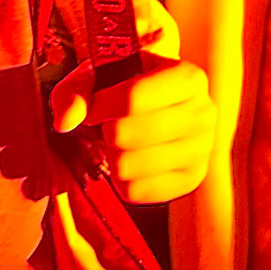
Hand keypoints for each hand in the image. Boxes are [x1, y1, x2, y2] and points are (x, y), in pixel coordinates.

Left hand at [50, 0, 215, 203]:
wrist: (159, 109)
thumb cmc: (127, 88)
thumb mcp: (101, 77)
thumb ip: (76, 92)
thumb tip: (66, 122)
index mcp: (189, 78)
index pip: (133, 97)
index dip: (100, 105)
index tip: (95, 107)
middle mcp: (204, 112)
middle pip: (125, 134)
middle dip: (106, 132)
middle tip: (111, 126)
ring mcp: (201, 149)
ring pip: (126, 165)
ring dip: (112, 157)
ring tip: (122, 144)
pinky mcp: (191, 180)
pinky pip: (135, 192)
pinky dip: (122, 181)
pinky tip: (132, 162)